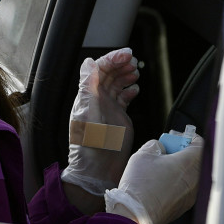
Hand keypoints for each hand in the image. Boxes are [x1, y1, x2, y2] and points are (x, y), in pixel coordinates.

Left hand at [61, 48, 139, 195]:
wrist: (99, 169)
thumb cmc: (92, 147)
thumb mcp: (89, 114)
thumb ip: (88, 87)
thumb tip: (88, 63)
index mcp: (87, 96)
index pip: (98, 69)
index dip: (112, 59)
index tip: (126, 55)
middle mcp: (96, 100)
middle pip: (107, 73)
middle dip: (120, 64)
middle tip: (133, 60)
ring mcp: (107, 108)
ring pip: (116, 83)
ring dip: (125, 74)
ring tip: (135, 72)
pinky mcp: (117, 117)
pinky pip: (123, 97)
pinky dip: (129, 90)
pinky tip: (135, 89)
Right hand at [105, 137, 201, 223]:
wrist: (137, 215)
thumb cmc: (141, 185)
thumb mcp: (144, 154)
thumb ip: (156, 144)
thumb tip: (160, 147)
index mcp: (191, 162)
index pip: (199, 143)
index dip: (187, 137)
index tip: (175, 137)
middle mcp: (197, 179)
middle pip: (196, 159)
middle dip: (182, 152)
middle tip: (167, 150)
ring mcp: (193, 194)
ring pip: (191, 174)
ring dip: (179, 167)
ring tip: (161, 167)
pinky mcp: (185, 205)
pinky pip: (186, 187)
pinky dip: (177, 181)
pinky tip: (161, 182)